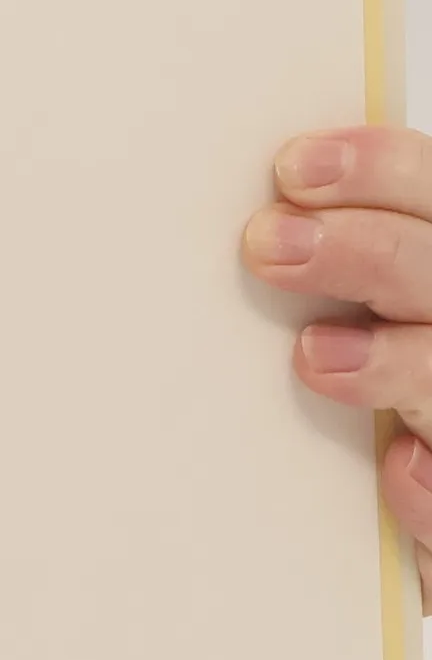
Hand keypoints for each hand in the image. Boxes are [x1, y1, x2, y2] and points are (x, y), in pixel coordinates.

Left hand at [245, 125, 431, 612]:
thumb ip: (304, 260)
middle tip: (269, 245)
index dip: (379, 168)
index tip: (294, 168)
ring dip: (394, 361)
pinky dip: (431, 483)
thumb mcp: (326, 302)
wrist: (397, 492)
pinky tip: (398, 467)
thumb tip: (246, 223)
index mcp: (426, 256)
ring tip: (314, 357)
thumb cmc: (338, 380)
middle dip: (364, 249)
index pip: (431, 185)